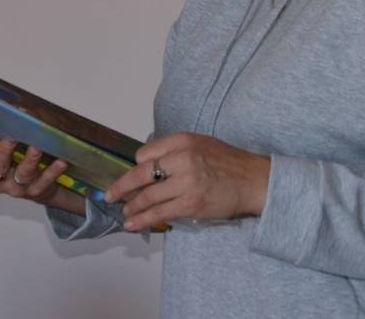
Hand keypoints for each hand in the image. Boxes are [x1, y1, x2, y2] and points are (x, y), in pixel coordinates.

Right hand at [0, 128, 83, 214]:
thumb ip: (6, 133)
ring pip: (23, 174)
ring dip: (30, 159)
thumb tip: (15, 108)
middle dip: (4, 151)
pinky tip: (61, 161)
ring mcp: (17, 188)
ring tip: (37, 146)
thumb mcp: (7, 150)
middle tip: (11, 137)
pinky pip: (45, 181)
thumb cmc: (17, 162)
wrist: (37, 188)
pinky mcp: (36, 192)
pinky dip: (53, 171)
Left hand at [103, 132, 270, 231]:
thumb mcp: (201, 144)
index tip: (135, 176)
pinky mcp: (191, 204)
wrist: (254, 180)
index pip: (145, 153)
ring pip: (147, 196)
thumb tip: (149, 166)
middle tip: (109, 195)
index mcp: (183, 140)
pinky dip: (142, 220)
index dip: (138, 167)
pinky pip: (159, 213)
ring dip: (131, 206)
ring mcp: (186, 182)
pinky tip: (132, 223)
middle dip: (121, 187)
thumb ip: (176, 151)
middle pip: (140, 174)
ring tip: (124, 211)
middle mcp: (183, 158)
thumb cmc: (229, 163)